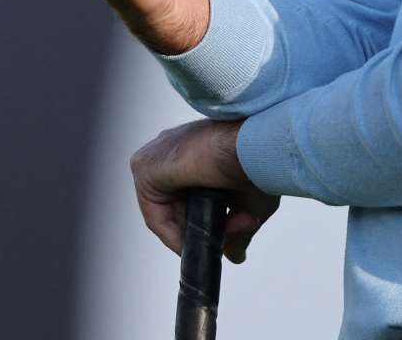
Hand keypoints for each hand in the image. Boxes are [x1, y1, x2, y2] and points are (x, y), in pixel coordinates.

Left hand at [130, 119, 280, 264]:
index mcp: (195, 148)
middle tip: (230, 239)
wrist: (252, 145)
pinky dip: (173, 235)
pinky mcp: (145, 166)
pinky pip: (155, 214)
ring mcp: (156, 155)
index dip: (209, 223)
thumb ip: (236, 230)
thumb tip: (236, 256)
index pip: (190, 197)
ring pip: (167, 212)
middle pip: (178, 208)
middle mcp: (172, 149)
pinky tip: (196, 243)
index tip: (230, 236)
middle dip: (206, 229)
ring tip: (222, 238)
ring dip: (195, 234)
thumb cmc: (257, 162)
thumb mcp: (248, 203)